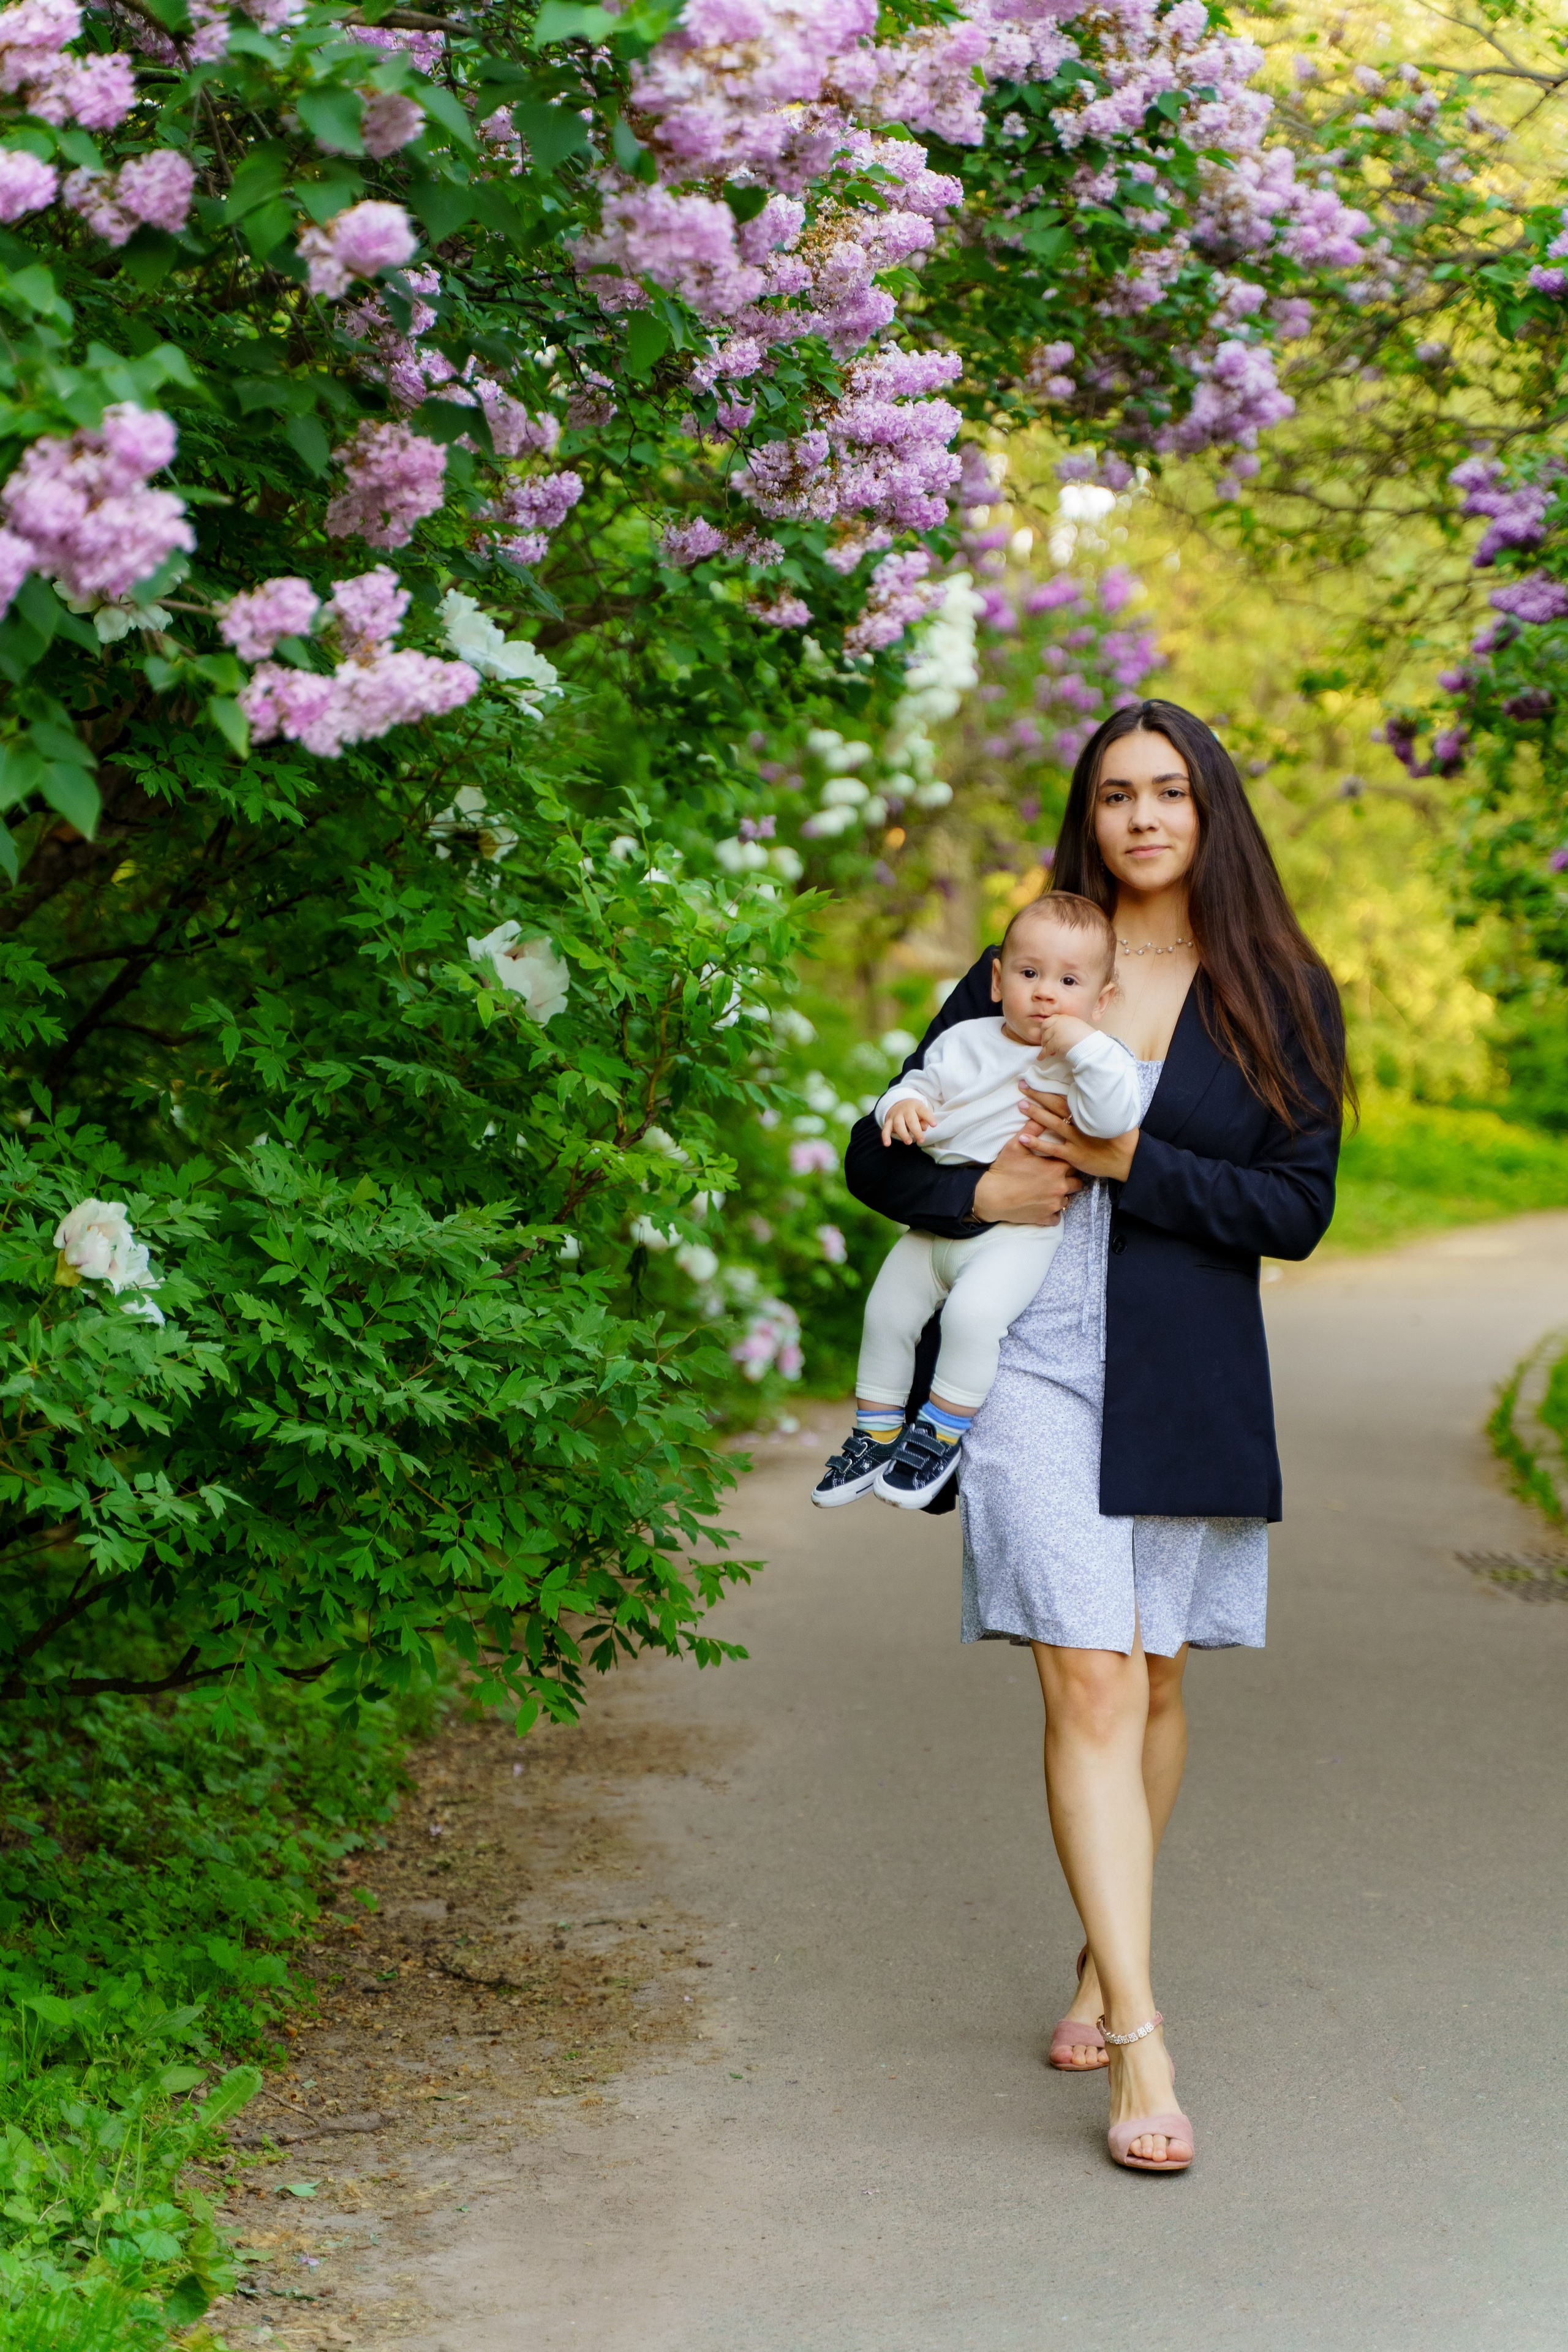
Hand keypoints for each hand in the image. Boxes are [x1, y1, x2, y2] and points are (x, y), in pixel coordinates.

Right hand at [882, 1097, 935, 1146]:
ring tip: (909, 1142)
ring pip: (898, 1124)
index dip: (929, 1118)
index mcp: (916, 1106)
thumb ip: (924, 1120)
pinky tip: (887, 1144)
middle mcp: (905, 1110)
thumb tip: (923, 1128)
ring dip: (903, 1134)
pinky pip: (886, 1129)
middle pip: (911, 1120)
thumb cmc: (914, 1111)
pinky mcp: (888, 1121)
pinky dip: (885, 1137)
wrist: (898, 1103)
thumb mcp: (921, 1111)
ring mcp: (896, 1115)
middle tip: (921, 1140)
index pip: (923, 1111)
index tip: (934, 1125)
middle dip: (916, 1131)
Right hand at [971, 1131, 1083, 1225]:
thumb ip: (1033, 1129)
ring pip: (1068, 1199)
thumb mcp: (1017, 1145)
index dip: (1065, 1161)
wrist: (991, 1197)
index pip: (1073, 1162)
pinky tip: (1043, 1205)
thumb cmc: (1004, 1170)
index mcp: (1056, 1168)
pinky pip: (1057, 1216)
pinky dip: (1052, 1212)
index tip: (1057, 1161)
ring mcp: (1054, 1204)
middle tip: (1053, 1176)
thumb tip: (1042, 1114)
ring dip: (1060, 1195)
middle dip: (1067, 1178)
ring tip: (1048, 1190)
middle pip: (1076, 1182)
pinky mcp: (1046, 1218)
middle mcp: (1060, 1187)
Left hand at [1016, 1080, 1138, 1181]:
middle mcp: (1080, 1123)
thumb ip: (1099, 1106)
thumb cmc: (1121, 1137)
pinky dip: (1037, 1143)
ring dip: (1035, 1114)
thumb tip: (1092, 1092)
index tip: (1037, 1078)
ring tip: (1021, 1105)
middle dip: (1039, 1095)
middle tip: (1022, 1086)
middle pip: (1056, 1106)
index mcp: (1089, 1112)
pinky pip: (1052, 1149)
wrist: (1128, 1159)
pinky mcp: (1073, 1155)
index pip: (1066, 1096)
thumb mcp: (1113, 1116)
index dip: (1051, 1087)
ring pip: (1052, 1123)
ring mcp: (1076, 1139)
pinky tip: (1023, 1138)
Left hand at [1037, 1012, 1091, 1057]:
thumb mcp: (1079, 1027)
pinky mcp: (1054, 1042)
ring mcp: (1056, 1032)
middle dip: (1044, 1033)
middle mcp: (1060, 1022)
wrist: (1091, 1045)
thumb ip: (1069, 1027)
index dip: (1050, 1026)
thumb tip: (1064, 1034)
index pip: (1053, 1018)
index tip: (1050, 1032)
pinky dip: (1042, 1054)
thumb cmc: (1088, 1038)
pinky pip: (1045, 1049)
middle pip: (1045, 1025)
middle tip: (1046, 1041)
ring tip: (1049, 1051)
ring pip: (1044, 1038)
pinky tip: (1041, 1058)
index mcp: (1067, 1018)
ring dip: (1044, 1045)